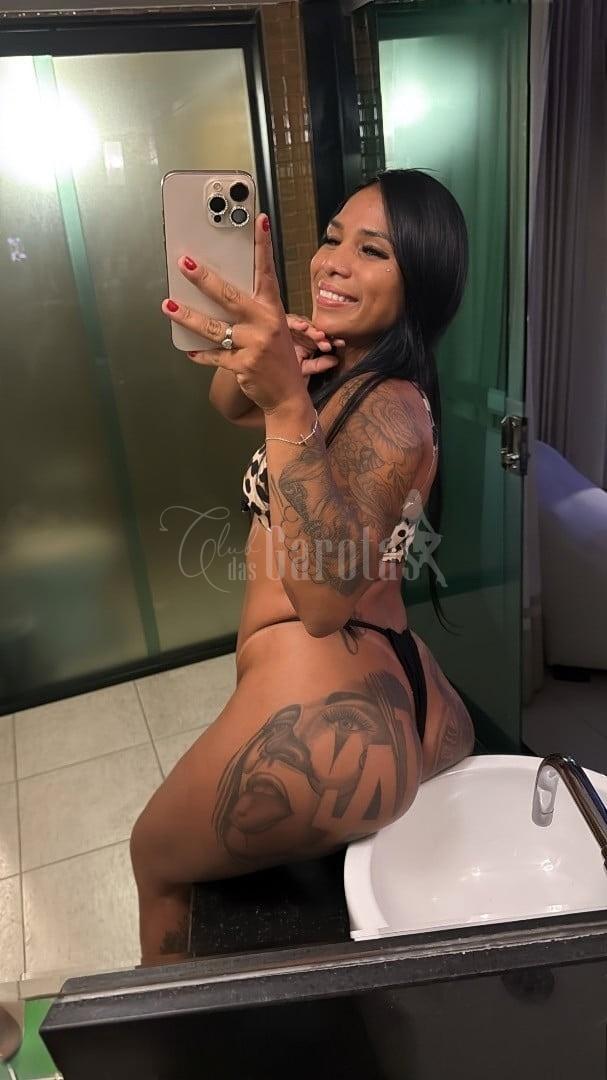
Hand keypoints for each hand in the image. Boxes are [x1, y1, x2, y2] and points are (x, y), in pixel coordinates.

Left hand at [161, 215, 323, 414]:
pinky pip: (214, 355)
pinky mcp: (242, 365)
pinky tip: (188, 350)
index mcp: (273, 309)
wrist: (287, 394)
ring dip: (188, 317)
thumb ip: (252, 310)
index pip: (267, 271)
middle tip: (184, 263)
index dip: (263, 245)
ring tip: (168, 306)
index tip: (259, 220)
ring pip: (214, 328)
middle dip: (204, 279)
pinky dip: (199, 353)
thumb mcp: (273, 328)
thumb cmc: (277, 357)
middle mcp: (265, 323)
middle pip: (230, 296)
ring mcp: (254, 345)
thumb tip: (218, 292)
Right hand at [287, 315, 343, 387]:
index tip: (341, 344)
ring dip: (312, 330)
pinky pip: (290, 321)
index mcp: (311, 343)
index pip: (324, 340)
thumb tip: (336, 361)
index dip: (333, 341)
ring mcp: (294, 328)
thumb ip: (318, 366)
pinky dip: (296, 323)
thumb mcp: (303, 370)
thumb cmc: (284, 367)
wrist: (266, 367)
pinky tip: (302, 326)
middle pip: (316, 332)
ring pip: (306, 326)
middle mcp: (304, 334)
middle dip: (324, 337)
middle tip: (329, 343)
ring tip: (319, 336)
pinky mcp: (283, 324)